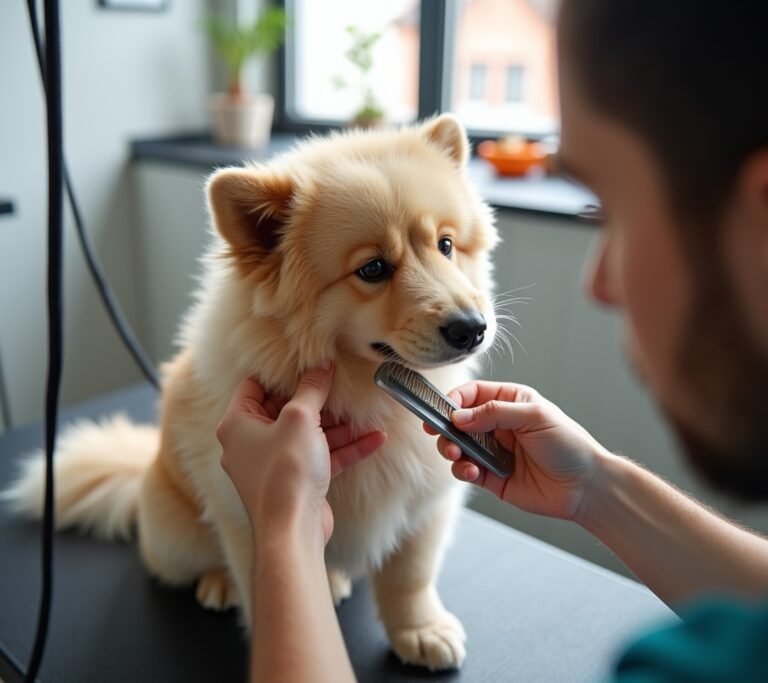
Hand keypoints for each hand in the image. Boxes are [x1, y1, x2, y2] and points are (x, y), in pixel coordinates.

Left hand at [217, 364, 386, 542]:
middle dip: (317, 400)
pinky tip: (376, 439)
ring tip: (364, 414)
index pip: (254, 386)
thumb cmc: (285, 471)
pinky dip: (345, 448)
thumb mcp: (300, 418)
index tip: (306, 365)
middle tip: (340, 386)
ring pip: (307, 435)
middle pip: (284, 410)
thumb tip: (321, 366)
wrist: (292, 530)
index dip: (279, 374)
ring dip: (337, 426)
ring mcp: (274, 465)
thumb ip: (311, 389)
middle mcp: (250, 444)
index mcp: (237, 424)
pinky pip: (321, 457)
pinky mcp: (296, 483)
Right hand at [424, 381, 609, 520]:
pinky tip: (472, 471)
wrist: (586, 487)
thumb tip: (459, 415)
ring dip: (451, 449)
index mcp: (510, 402)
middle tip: (441, 435)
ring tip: (455, 454)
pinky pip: (466, 471)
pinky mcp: (492, 477)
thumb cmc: (568, 444)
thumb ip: (495, 412)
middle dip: (446, 428)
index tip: (442, 410)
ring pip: (458, 446)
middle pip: (459, 421)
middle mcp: (499, 425)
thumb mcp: (534, 416)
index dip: (454, 399)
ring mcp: (494, 452)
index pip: (473, 394)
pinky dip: (462, 470)